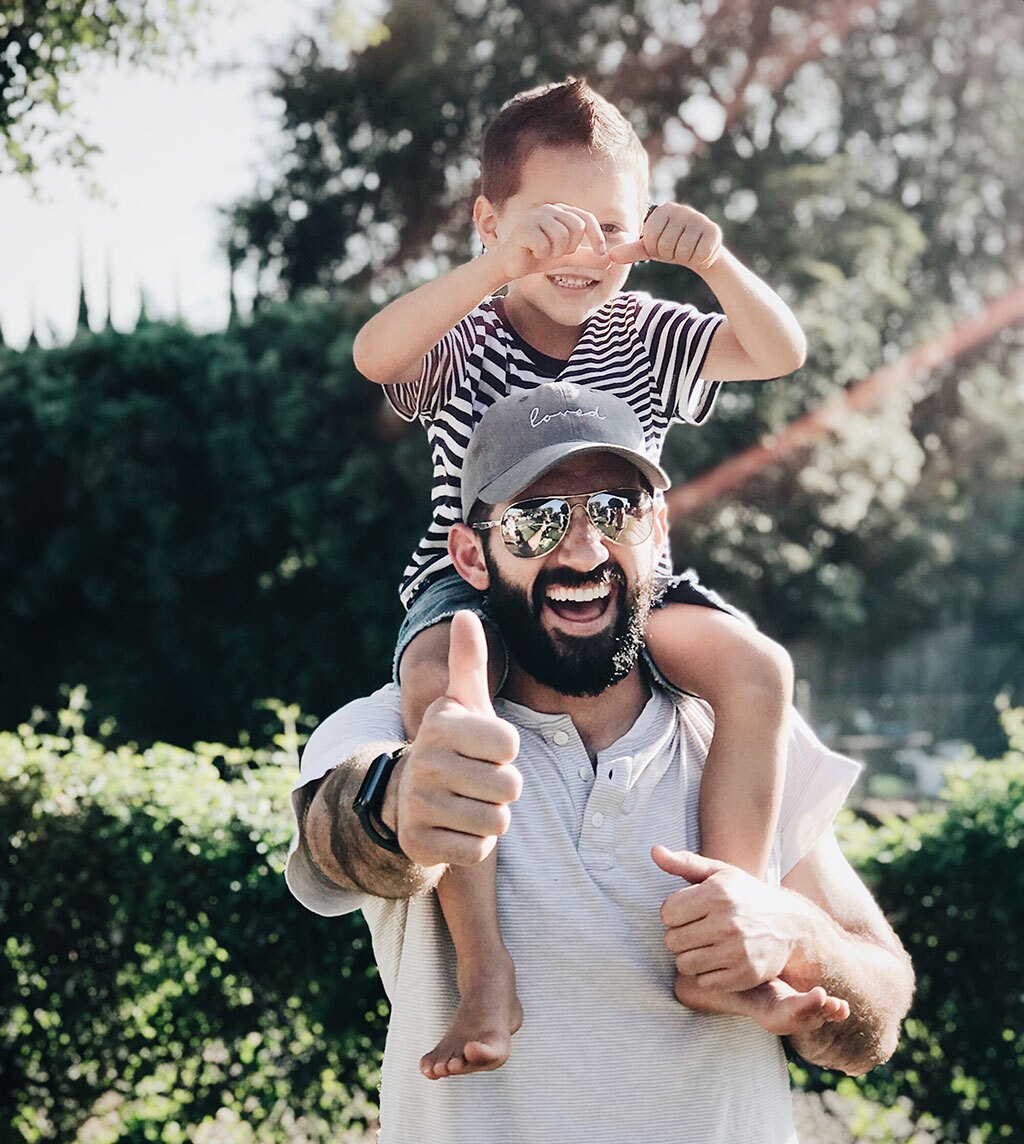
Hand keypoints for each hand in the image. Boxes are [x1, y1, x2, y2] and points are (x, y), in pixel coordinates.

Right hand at [391, 612, 522, 867]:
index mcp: (441, 725)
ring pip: (497, 821)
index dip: (506, 751)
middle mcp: (425, 762)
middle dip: (502, 788)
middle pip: (509, 786)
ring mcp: (418, 804)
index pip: (510, 744)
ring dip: (491, 817)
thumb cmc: (454, 746)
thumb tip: (466, 613)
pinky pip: (478, 851)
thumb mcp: (463, 703)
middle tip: (477, 781)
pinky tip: (455, 828)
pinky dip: (474, 844)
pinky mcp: (419, 843)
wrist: (410, 797)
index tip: (484, 750)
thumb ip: (469, 661)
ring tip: (468, 803)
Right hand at [496, 203, 608, 279]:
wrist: (511, 264)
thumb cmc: (538, 256)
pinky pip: (544, 245)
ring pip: (561, 237)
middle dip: (570, 247)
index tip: (601, 254)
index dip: (598, 237)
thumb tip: (609, 261)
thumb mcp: (567, 257)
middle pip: (577, 227)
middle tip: (556, 253)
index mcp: (562, 212)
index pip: (587, 219)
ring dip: (554, 253)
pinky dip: (541, 254)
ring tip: (543, 252)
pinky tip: (532, 252)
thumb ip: (586, 257)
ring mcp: (536, 216)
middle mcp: (550, 209)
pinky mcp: (523, 228)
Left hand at [609, 203, 722, 271]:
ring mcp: (699, 218)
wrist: (701, 252)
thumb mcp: (650, 248)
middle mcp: (681, 209)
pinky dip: (698, 259)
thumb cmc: (671, 248)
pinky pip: (699, 254)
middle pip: (665, 246)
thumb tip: (610, 255)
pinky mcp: (714, 230)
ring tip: (688, 250)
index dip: (655, 250)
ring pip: (682, 252)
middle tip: (676, 249)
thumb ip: (630, 250)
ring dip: (684, 257)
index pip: (650, 238)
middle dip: (669, 254)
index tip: (662, 246)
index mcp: (663, 210)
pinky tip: (700, 251)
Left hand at [653, 845, 798, 990]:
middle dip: (679, 936)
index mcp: (718, 893)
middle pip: (672, 940)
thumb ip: (684, 863)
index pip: (667, 913)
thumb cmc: (746, 895)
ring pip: (684, 964)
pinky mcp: (746, 974)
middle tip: (696, 931)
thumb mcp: (719, 872)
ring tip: (704, 946)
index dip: (673, 913)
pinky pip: (704, 982)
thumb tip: (654, 851)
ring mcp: (738, 950)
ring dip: (690, 957)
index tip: (688, 912)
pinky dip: (707, 975)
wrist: (790, 924)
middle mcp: (728, 921)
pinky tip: (718, 961)